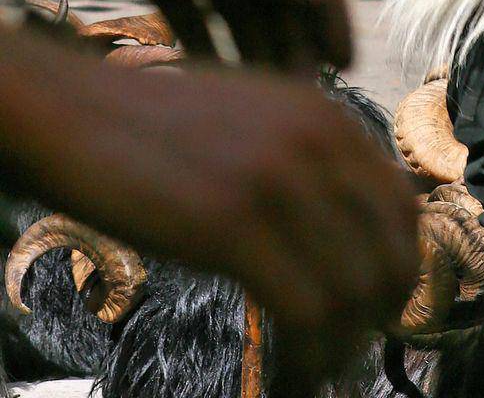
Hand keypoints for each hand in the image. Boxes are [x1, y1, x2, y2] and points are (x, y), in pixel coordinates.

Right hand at [0, 32, 418, 392]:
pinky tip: (292, 375)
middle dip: (379, 314)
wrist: (80, 113)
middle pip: (389, 251)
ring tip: (315, 367)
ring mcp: (278, 178)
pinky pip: (306, 313)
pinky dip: (311, 359)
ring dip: (343, 346)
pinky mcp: (233, 224)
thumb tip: (352, 228)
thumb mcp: (257, 116)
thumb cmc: (159, 125)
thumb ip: (308, 154)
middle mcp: (317, 138)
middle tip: (350, 346)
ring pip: (354, 291)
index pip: (402, 204)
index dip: (400, 267)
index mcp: (326, 113)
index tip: (380, 308)